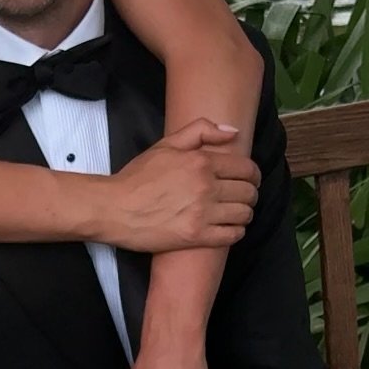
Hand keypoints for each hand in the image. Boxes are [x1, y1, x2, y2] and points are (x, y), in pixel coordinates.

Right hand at [100, 120, 260, 253]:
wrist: (114, 208)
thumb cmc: (137, 177)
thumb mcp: (166, 144)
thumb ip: (201, 131)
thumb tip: (233, 132)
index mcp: (202, 162)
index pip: (245, 168)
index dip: (253, 175)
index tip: (251, 181)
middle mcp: (206, 186)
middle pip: (247, 192)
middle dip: (251, 195)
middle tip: (246, 199)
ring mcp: (201, 213)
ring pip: (242, 214)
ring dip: (246, 214)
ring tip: (240, 215)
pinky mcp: (194, 236)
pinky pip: (230, 235)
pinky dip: (237, 232)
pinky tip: (232, 230)